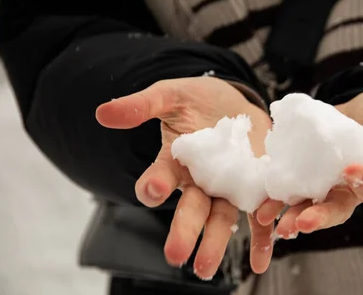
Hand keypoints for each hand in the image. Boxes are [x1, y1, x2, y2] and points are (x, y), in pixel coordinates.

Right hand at [95, 77, 274, 277]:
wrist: (235, 102)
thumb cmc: (198, 100)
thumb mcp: (171, 95)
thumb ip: (142, 105)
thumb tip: (102, 113)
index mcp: (175, 161)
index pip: (160, 176)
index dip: (154, 184)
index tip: (152, 191)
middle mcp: (199, 180)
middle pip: (191, 208)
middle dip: (183, 230)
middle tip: (175, 254)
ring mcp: (227, 186)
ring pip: (221, 218)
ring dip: (215, 242)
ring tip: (206, 268)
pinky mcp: (254, 187)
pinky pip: (256, 217)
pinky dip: (260, 239)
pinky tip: (260, 262)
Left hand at [256, 89, 362, 237]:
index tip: (352, 171)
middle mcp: (350, 187)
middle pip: (336, 208)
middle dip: (319, 216)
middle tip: (301, 223)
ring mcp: (326, 179)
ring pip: (309, 202)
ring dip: (290, 212)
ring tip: (271, 220)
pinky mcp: (305, 167)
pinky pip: (289, 184)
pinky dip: (274, 192)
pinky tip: (259, 199)